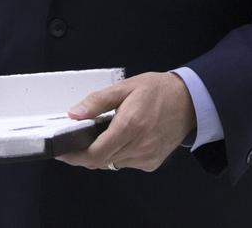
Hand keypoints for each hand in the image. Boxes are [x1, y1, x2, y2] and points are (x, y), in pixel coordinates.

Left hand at [57, 72, 195, 172]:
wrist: (189, 101)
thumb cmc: (158, 90)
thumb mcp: (125, 87)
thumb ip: (98, 101)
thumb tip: (74, 114)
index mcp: (129, 125)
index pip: (94, 153)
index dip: (75, 156)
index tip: (63, 151)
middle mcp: (138, 146)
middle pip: (101, 161)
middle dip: (85, 154)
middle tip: (78, 140)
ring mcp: (146, 157)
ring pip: (112, 164)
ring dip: (103, 154)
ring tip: (105, 135)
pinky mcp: (152, 163)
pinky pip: (126, 164)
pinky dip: (118, 155)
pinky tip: (124, 139)